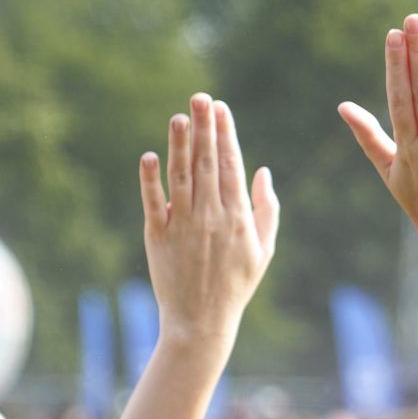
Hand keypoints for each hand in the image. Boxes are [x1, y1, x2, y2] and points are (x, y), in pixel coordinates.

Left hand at [140, 93, 278, 341]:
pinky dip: (151, 179)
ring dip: (179, 144)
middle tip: (200, 97)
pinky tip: (151, 156)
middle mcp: (211, 216)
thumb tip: (262, 170)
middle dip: (204, 128)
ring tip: (179, 116)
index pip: (230, 166)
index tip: (221, 108)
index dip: (225, 135)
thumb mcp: (263, 250)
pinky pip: (153, 201)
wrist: (201, 321)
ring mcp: (183, 225)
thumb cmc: (235, 284)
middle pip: (206, 163)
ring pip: (181, 176)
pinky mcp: (158, 235)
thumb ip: (266, 208)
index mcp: (238, 217)